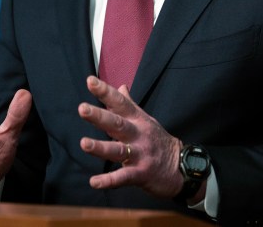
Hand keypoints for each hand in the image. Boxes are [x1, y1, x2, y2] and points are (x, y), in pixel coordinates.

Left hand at [78, 76, 183, 199]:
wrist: (180, 166)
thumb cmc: (158, 140)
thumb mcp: (146, 119)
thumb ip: (130, 104)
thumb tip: (120, 86)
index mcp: (138, 120)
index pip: (121, 103)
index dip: (105, 92)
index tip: (90, 81)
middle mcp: (138, 135)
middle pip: (118, 124)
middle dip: (100, 117)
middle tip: (82, 108)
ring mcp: (140, 154)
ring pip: (118, 150)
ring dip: (100, 148)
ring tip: (84, 143)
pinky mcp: (141, 173)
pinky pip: (123, 177)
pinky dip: (109, 181)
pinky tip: (94, 182)